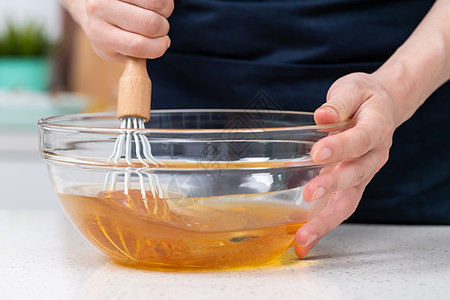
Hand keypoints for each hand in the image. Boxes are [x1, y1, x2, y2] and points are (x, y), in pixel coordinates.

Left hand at [66, 0, 173, 61]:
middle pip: (150, 24)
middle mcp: (99, 10)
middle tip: (159, 28)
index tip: (163, 44)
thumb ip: (134, 56)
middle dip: (163, 29)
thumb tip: (157, 49)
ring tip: (154, 13)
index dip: (158, 47)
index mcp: (100, 35)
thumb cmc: (109, 30)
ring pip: (155, 4)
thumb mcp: (115, 50)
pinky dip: (162, 2)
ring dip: (163, 12)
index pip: (137, 45)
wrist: (90, 4)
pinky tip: (152, 4)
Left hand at [295, 72, 396, 257]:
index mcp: (376, 129)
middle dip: (332, 187)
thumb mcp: (353, 89)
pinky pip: (339, 207)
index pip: (360, 140)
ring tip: (303, 238)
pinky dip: (323, 225)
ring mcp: (363, 174)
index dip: (341, 147)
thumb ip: (339, 103)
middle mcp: (373, 157)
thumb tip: (322, 116)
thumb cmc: (365, 98)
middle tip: (309, 194)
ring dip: (326, 221)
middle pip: (355, 176)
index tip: (318, 152)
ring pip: (349, 201)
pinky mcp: (351, 185)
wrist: (383, 108)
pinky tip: (304, 239)